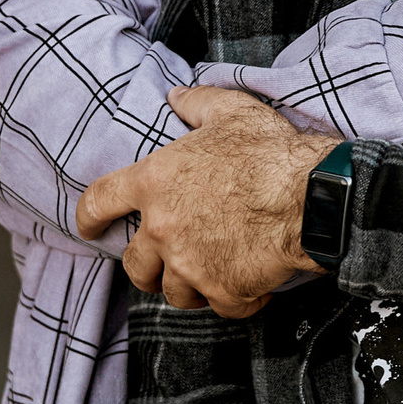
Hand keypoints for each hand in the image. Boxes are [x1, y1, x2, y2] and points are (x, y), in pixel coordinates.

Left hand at [76, 86, 335, 317]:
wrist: (313, 196)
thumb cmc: (272, 151)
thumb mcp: (231, 111)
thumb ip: (196, 104)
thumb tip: (175, 96)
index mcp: (155, 181)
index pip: (98, 202)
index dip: (89, 218)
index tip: (89, 229)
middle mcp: (163, 227)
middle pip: (135, 265)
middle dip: (148, 267)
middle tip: (169, 260)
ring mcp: (190, 263)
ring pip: (174, 293)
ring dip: (190, 285)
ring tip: (214, 269)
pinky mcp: (222, 290)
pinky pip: (220, 306)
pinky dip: (234, 299)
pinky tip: (252, 283)